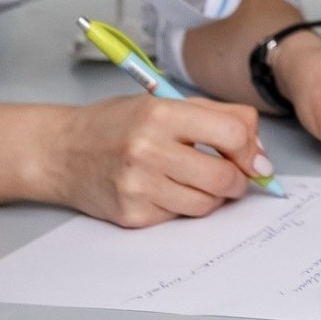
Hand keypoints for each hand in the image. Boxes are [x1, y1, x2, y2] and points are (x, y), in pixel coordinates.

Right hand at [31, 96, 270, 226]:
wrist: (60, 152)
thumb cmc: (118, 124)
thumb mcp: (167, 103)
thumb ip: (220, 117)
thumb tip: (260, 154)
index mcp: (161, 115)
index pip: (233, 135)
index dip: (251, 149)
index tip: (253, 157)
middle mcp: (148, 151)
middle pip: (224, 177)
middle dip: (240, 180)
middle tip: (234, 174)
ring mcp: (137, 187)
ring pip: (206, 204)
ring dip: (214, 195)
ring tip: (198, 179)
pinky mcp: (131, 215)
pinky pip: (178, 216)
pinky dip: (182, 205)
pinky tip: (166, 188)